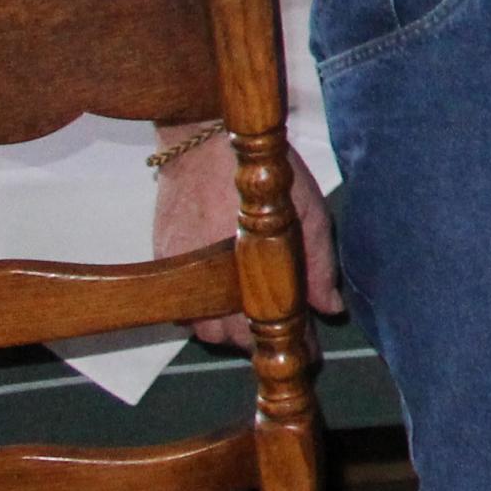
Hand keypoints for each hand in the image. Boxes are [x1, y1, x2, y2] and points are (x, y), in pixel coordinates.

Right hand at [150, 127, 341, 351]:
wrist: (202, 139)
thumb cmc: (261, 172)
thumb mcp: (305, 210)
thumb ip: (317, 264)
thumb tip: (329, 309)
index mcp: (248, 268)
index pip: (271, 326)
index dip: (294, 343)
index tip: (310, 351)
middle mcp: (208, 279)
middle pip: (230, 339)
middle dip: (258, 340)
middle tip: (282, 330)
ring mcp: (179, 274)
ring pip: (202, 330)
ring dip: (227, 331)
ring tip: (253, 316)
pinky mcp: (161, 264)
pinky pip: (180, 310)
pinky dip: (201, 315)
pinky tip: (221, 300)